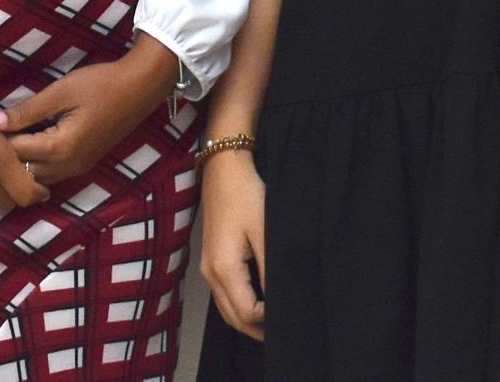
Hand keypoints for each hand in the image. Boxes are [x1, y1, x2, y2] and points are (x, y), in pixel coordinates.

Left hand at [0, 34, 176, 187]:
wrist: (140, 88)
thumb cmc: (100, 84)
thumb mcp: (60, 92)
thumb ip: (26, 111)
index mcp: (60, 148)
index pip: (14, 153)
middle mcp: (67, 166)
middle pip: (22, 173)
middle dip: (5, 156)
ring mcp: (77, 168)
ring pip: (36, 178)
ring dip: (20, 162)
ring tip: (7, 137)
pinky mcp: (83, 164)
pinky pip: (50, 174)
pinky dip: (35, 163)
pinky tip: (28, 142)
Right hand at [198, 149, 266, 338]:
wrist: (224, 167)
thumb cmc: (246, 195)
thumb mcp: (265, 231)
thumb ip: (270, 269)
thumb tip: (280, 299)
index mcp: (224, 269)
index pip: (247, 312)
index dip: (269, 321)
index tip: (291, 316)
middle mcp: (210, 273)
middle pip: (233, 317)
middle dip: (257, 329)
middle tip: (285, 332)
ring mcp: (207, 267)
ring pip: (226, 308)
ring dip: (248, 319)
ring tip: (274, 322)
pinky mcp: (211, 258)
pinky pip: (224, 294)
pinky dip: (240, 304)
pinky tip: (260, 301)